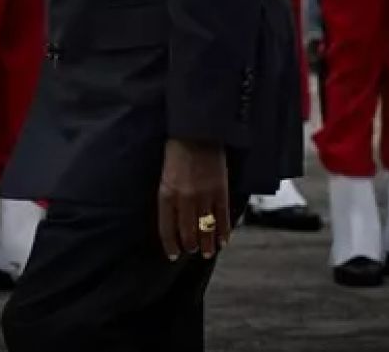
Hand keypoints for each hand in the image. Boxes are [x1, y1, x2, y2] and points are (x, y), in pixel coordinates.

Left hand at [157, 138, 230, 260]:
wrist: (196, 134)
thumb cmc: (177, 152)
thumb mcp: (165, 176)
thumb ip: (169, 197)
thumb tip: (174, 218)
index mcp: (166, 194)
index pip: (166, 228)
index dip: (170, 244)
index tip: (173, 255)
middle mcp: (184, 199)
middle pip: (187, 232)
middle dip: (189, 246)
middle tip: (192, 252)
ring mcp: (204, 197)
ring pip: (206, 229)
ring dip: (207, 244)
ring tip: (208, 252)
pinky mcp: (221, 192)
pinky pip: (222, 218)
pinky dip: (224, 232)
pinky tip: (223, 241)